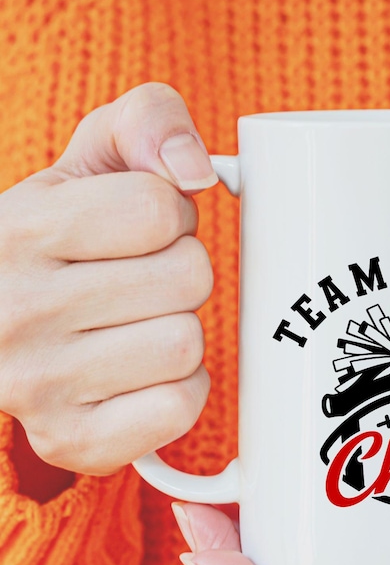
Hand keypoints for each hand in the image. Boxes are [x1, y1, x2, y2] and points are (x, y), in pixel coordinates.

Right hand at [0, 83, 216, 473]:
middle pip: (188, 278)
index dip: (170, 216)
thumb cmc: (62, 243)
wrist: (3, 328)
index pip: (163, 209)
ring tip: (135, 326)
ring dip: (179, 331)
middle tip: (140, 283)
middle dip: (180, 274)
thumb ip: (147, 122)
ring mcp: (38, 386)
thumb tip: (196, 169)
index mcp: (22, 229)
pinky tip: (140, 375)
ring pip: (186, 343)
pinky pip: (180, 406)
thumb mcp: (91, 161)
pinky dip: (178, 389)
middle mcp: (15, 310)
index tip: (139, 232)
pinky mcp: (73, 441)